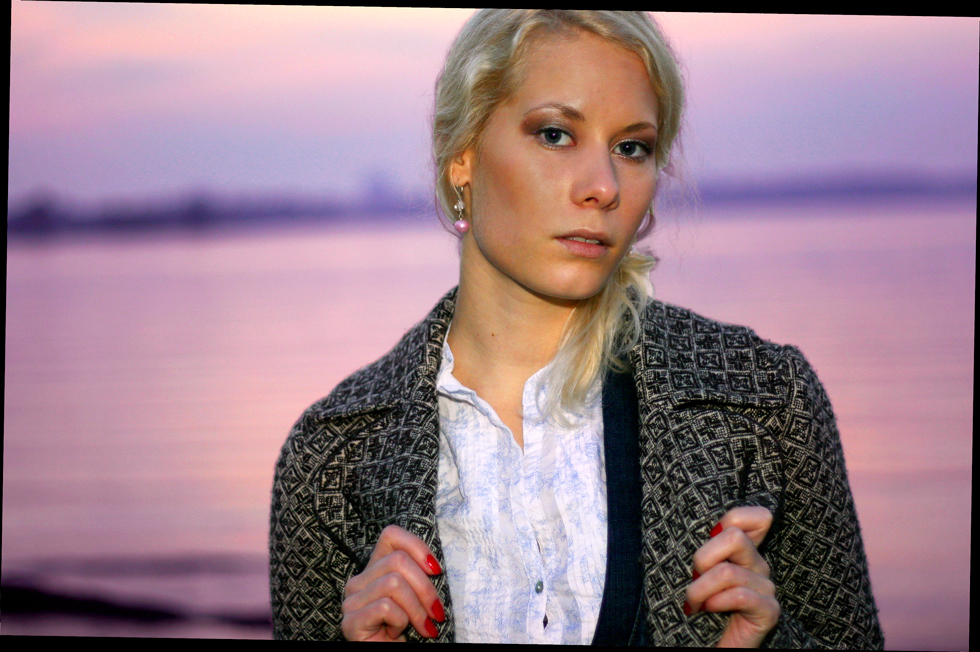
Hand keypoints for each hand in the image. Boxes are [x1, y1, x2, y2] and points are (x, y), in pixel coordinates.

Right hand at [341, 524, 446, 640]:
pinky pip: (385, 607)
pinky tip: (396, 634)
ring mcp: (351, 601)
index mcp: (374, 570)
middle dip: (426, 589)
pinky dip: (401, 622)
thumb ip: (419, 575)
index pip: (391, 535)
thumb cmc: (409, 631)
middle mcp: (358, 581)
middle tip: (436, 614)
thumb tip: (433, 566)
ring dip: (417, 610)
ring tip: (422, 628)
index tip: (436, 571)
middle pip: (398, 560)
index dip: (417, 547)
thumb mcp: (418, 596)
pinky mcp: (350, 621)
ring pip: (394, 583)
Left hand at [686, 506, 779, 647]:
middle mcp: (759, 565)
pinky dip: (715, 601)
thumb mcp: (699, 570)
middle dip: (703, 557)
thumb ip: (707, 547)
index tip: (712, 538)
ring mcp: (766, 588)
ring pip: (728, 571)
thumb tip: (710, 528)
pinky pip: (740, 596)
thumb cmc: (700, 605)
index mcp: (745, 551)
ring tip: (693, 603)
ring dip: (699, 589)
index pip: (758, 517)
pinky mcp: (769, 611)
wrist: (708, 643)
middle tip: (694, 578)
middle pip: (734, 536)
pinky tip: (707, 610)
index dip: (734, 518)